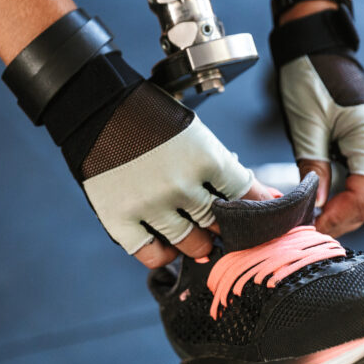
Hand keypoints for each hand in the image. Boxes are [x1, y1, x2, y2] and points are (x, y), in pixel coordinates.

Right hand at [4, 10, 268, 265]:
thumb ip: (226, 168)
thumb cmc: (148, 117)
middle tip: (221, 226)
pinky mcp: (121, 220)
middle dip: (224, 227)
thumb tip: (266, 197)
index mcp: (205, 159)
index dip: (254, 207)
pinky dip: (165, 255)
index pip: (245, 195)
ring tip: (197, 236)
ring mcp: (150, 205)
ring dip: (199, 244)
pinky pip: (153, 255)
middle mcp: (180, 186)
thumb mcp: (195, 134)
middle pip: (218, 223)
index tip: (257, 216)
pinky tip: (168, 244)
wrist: (97, 108)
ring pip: (191, 244)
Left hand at [278, 52, 363, 237]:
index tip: (314, 227)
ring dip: (345, 209)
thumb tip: (314, 206)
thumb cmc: (309, 79)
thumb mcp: (305, 126)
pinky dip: (345, 194)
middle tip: (312, 230)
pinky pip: (363, 178)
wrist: (316, 49)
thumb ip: (312, 167)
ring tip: (315, 219)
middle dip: (344, 218)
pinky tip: (323, 202)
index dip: (340, 216)